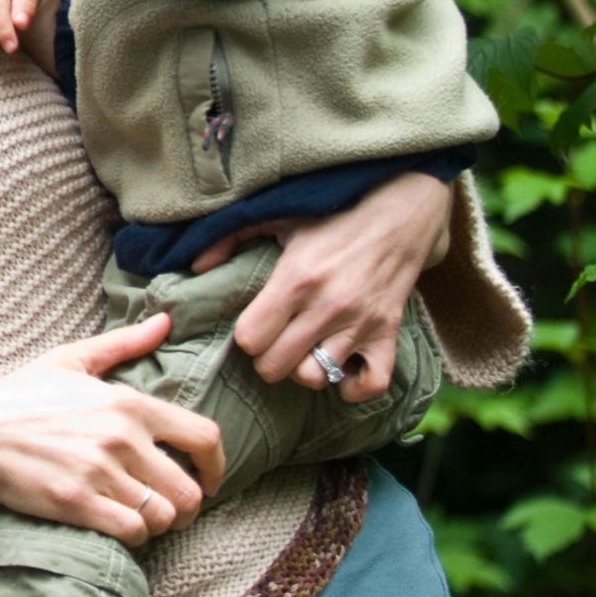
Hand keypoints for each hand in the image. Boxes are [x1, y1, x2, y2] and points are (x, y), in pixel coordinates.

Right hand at [0, 313, 220, 546]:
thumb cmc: (18, 397)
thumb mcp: (68, 361)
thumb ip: (122, 344)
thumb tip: (166, 321)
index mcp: (126, 402)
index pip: (204, 438)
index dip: (216, 466)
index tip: (208, 480)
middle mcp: (120, 437)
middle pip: (190, 489)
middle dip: (186, 505)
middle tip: (167, 508)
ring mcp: (99, 471)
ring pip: (165, 516)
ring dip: (157, 523)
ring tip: (139, 516)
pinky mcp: (78, 503)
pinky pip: (134, 532)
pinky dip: (132, 536)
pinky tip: (115, 525)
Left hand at [197, 169, 452, 401]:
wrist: (400, 210)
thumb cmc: (333, 213)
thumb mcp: (278, 216)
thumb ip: (228, 236)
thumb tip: (195, 265)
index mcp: (295, 280)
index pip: (251, 339)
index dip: (246, 335)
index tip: (254, 323)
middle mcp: (327, 308)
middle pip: (276, 367)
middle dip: (266, 357)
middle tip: (273, 340)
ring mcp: (360, 324)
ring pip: (316, 377)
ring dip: (303, 369)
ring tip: (302, 349)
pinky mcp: (389, 334)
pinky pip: (372, 384)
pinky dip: (353, 386)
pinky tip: (340, 369)